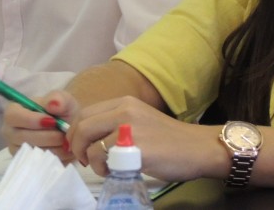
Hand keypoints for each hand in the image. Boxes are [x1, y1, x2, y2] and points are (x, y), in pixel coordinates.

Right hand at [1, 90, 78, 164]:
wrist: (69, 129)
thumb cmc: (61, 112)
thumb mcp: (63, 100)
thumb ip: (59, 99)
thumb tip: (52, 104)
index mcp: (13, 112)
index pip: (13, 116)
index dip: (32, 120)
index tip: (52, 121)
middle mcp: (10, 132)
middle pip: (22, 137)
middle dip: (47, 136)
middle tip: (63, 133)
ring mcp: (15, 149)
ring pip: (32, 152)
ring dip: (53, 147)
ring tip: (64, 140)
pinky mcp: (25, 163)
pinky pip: (39, 164)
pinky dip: (55, 157)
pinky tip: (63, 149)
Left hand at [67, 95, 226, 181]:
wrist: (198, 148)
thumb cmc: (170, 140)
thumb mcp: (140, 121)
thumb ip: (116, 124)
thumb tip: (87, 138)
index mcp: (125, 101)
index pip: (85, 112)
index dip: (75, 132)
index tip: (79, 147)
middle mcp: (125, 109)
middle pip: (82, 125)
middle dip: (76, 146)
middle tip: (85, 160)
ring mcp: (130, 127)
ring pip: (90, 143)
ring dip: (92, 161)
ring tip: (106, 168)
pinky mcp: (135, 147)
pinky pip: (104, 158)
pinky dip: (103, 168)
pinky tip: (116, 171)